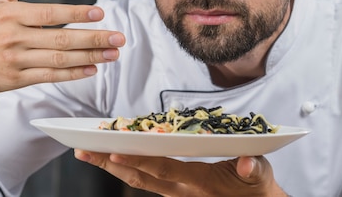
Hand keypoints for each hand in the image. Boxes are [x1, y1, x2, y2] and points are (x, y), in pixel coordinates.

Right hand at [0, 0, 125, 94]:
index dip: (76, 13)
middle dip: (93, 38)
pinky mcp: (16, 80)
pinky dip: (72, 74)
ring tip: (113, 54)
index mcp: (11, 14)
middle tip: (119, 37)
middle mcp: (13, 37)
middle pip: (60, 38)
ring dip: (89, 57)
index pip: (50, 13)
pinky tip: (92, 69)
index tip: (100, 13)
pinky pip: (49, 76)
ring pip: (58, 59)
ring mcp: (15, 60)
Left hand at [74, 151, 287, 196]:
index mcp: (199, 184)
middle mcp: (181, 190)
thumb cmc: (257, 187)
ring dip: (112, 164)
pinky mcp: (175, 188)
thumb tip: (247, 164)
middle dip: (110, 163)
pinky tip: (113, 154)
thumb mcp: (260, 177)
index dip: (139, 161)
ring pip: (138, 178)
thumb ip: (254, 170)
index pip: (163, 170)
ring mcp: (176, 191)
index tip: (114, 151)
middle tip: (82, 150)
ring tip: (87, 151)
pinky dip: (127, 165)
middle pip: (140, 176)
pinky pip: (146, 177)